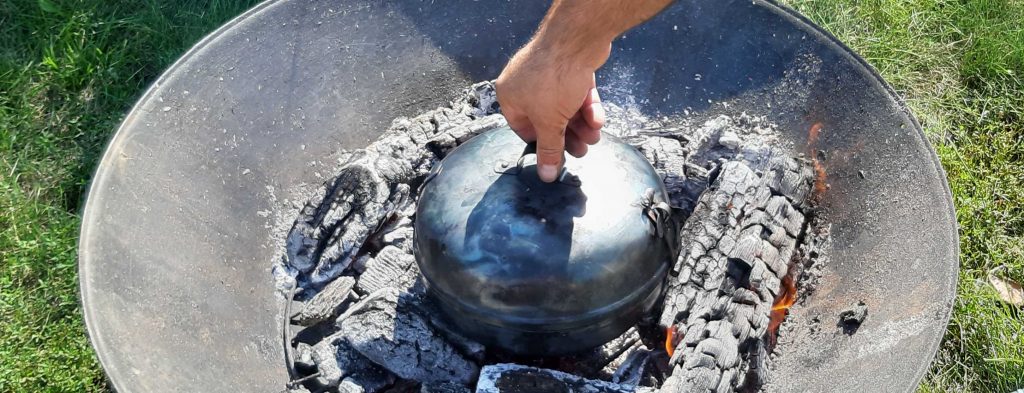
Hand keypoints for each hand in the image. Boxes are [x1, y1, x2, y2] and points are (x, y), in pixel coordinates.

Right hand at [495, 38, 607, 182]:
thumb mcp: (550, 123)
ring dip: (580, 125)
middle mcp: (525, 84)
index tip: (557, 157)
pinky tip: (597, 119)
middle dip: (567, 136)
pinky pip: (576, 93)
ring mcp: (548, 74)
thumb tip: (545, 174)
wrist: (577, 41)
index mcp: (510, 96)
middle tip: (581, 150)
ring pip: (564, 107)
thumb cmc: (553, 78)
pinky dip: (587, 107)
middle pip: (547, 120)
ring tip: (594, 137)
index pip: (523, 129)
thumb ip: (549, 149)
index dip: (542, 144)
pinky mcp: (569, 67)